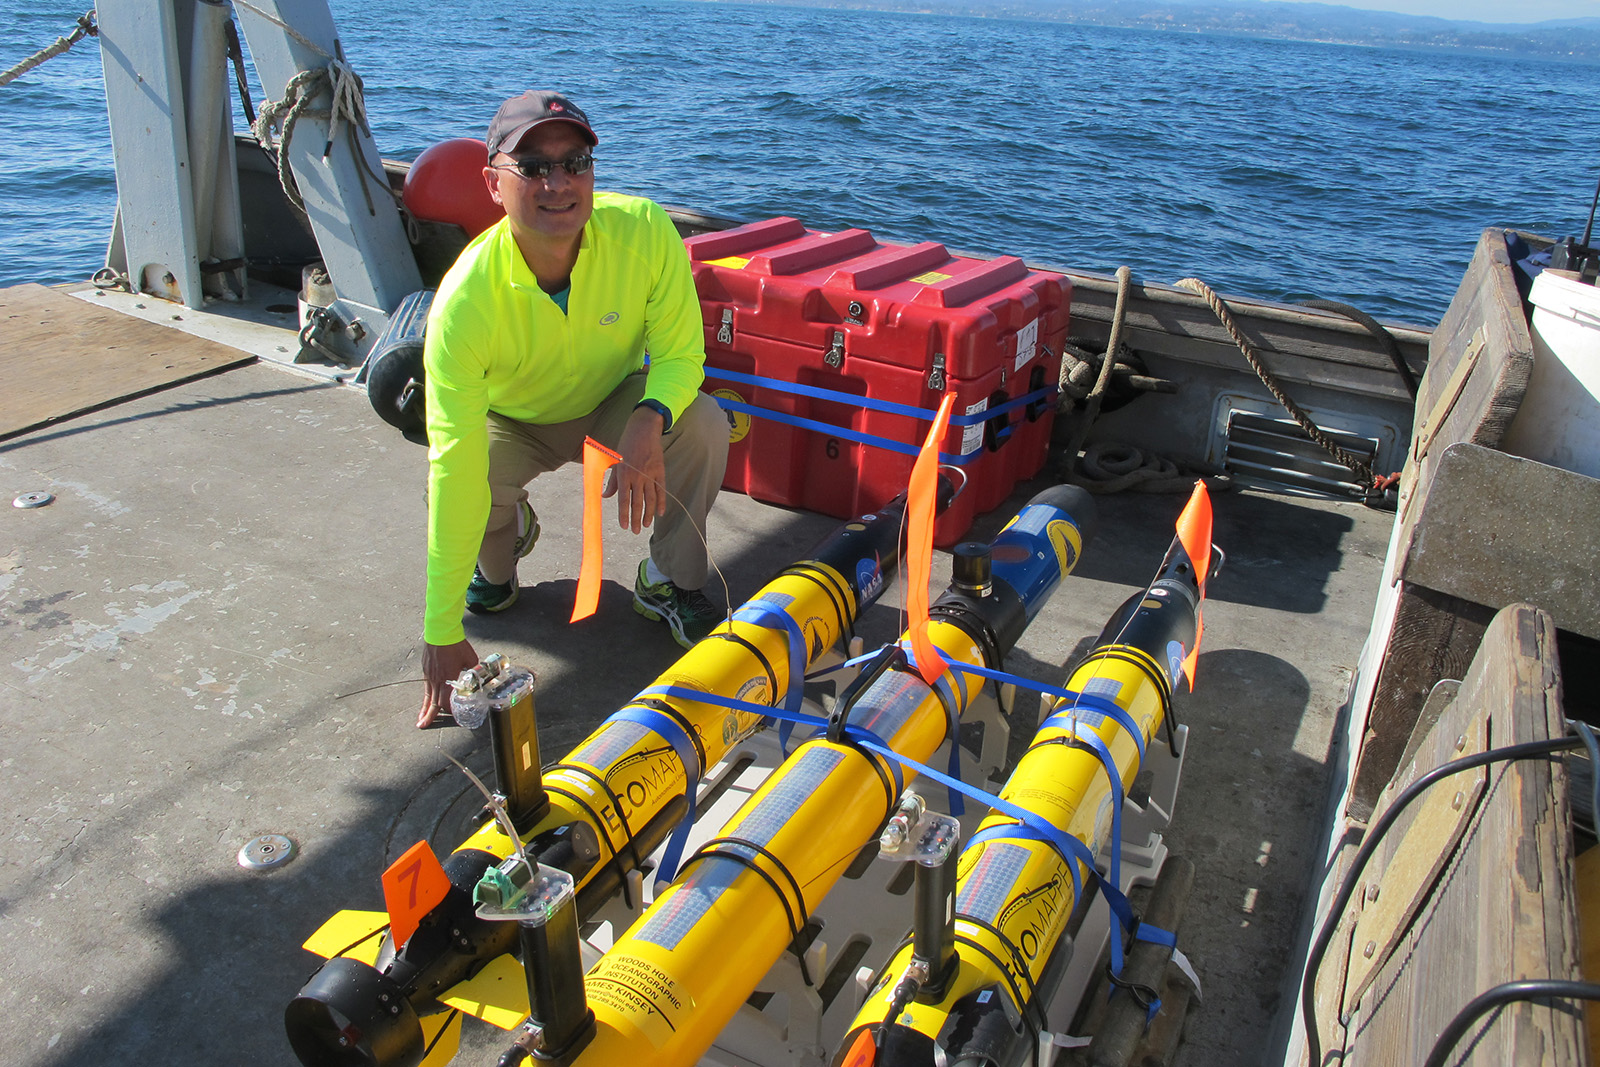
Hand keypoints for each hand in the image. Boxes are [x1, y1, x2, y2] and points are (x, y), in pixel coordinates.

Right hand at [420, 639, 478, 727]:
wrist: (441, 632)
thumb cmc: (456, 645)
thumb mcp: (470, 659)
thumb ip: (473, 670)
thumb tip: (477, 675)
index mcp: (447, 679)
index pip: (446, 701)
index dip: (449, 710)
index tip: (452, 716)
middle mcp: (436, 679)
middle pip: (433, 702)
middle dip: (429, 715)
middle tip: (423, 726)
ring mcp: (429, 675)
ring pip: (427, 695)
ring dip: (424, 708)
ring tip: (420, 719)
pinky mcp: (426, 669)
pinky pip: (426, 686)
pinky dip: (426, 695)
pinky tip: (426, 699)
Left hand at [603, 406, 666, 533]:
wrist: (643, 430)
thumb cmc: (625, 445)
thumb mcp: (614, 461)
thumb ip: (611, 481)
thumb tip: (605, 496)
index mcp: (624, 474)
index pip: (623, 500)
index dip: (624, 514)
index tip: (624, 526)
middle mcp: (637, 476)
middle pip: (638, 503)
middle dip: (636, 519)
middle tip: (635, 531)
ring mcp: (650, 474)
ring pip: (650, 499)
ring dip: (648, 514)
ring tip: (646, 525)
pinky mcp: (660, 471)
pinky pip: (661, 490)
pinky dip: (661, 502)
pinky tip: (659, 513)